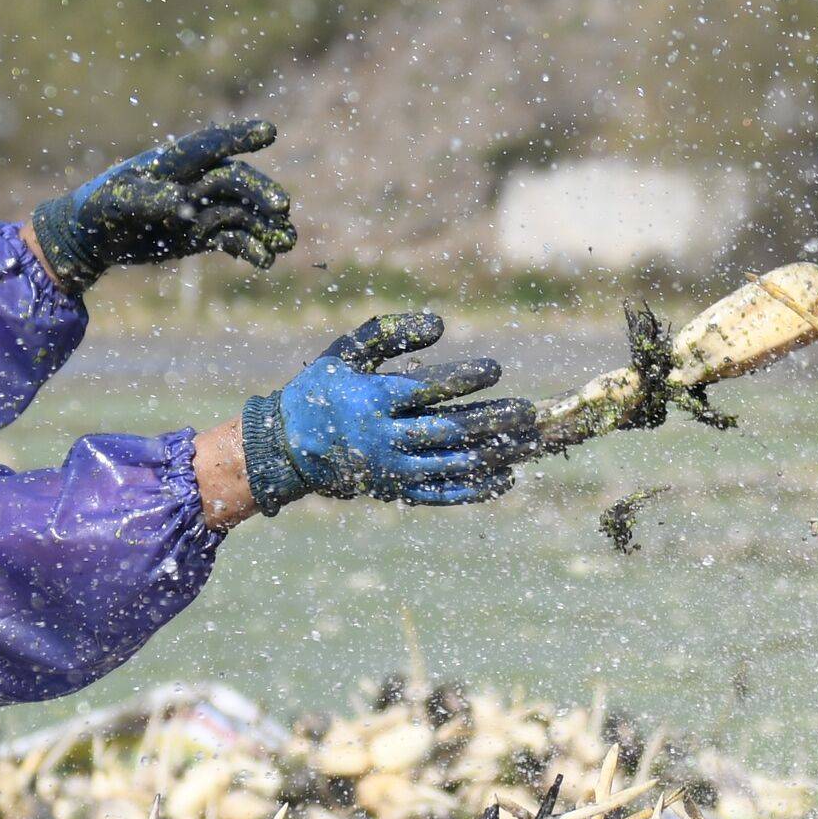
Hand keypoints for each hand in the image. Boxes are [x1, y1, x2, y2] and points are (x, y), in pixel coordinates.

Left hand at [35, 117, 293, 286]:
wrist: (92, 237)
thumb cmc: (99, 209)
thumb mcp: (118, 204)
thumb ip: (150, 200)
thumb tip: (183, 205)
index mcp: (173, 164)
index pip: (210, 146)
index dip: (238, 137)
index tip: (269, 131)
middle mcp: (194, 181)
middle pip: (236, 182)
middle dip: (261, 193)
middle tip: (283, 207)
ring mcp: (201, 207)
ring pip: (242, 212)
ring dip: (266, 225)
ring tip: (287, 243)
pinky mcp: (202, 233)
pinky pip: (234, 238)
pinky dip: (251, 248)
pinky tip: (265, 262)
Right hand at [238, 310, 526, 511]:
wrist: (288, 447)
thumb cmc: (323, 389)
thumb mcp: (347, 353)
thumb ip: (389, 333)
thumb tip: (440, 324)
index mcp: (372, 401)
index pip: (426, 390)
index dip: (463, 380)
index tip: (495, 369)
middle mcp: (384, 439)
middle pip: (448, 431)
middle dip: (491, 421)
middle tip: (527, 411)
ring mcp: (392, 470)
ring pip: (452, 465)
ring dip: (494, 454)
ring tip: (528, 441)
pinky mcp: (396, 490)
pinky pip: (441, 494)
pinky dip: (475, 489)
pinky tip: (506, 477)